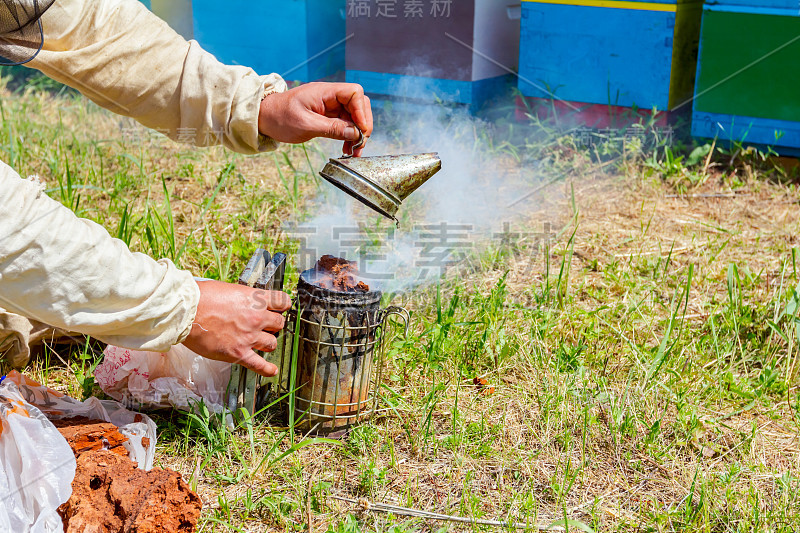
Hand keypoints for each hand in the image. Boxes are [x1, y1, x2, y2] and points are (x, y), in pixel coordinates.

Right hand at [182, 280, 290, 376]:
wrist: (187, 312)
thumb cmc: (202, 297)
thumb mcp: (228, 289)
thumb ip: (241, 298)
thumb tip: (243, 303)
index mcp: (255, 299)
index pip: (282, 301)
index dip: (282, 306)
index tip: (280, 308)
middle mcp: (257, 317)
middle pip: (279, 324)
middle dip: (273, 325)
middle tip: (264, 326)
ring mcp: (249, 337)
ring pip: (272, 343)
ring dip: (268, 342)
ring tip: (261, 342)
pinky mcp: (239, 353)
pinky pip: (259, 364)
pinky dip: (267, 369)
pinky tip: (272, 370)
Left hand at [258, 82, 372, 156]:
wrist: (264, 118)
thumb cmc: (280, 117)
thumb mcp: (306, 125)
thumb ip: (332, 129)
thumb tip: (355, 133)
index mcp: (324, 92)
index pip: (354, 94)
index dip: (361, 112)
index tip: (360, 130)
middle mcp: (330, 96)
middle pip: (358, 104)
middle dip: (362, 124)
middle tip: (359, 143)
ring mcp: (330, 106)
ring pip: (354, 116)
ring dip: (357, 133)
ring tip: (353, 150)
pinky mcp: (327, 116)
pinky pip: (345, 123)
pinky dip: (348, 135)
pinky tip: (347, 147)